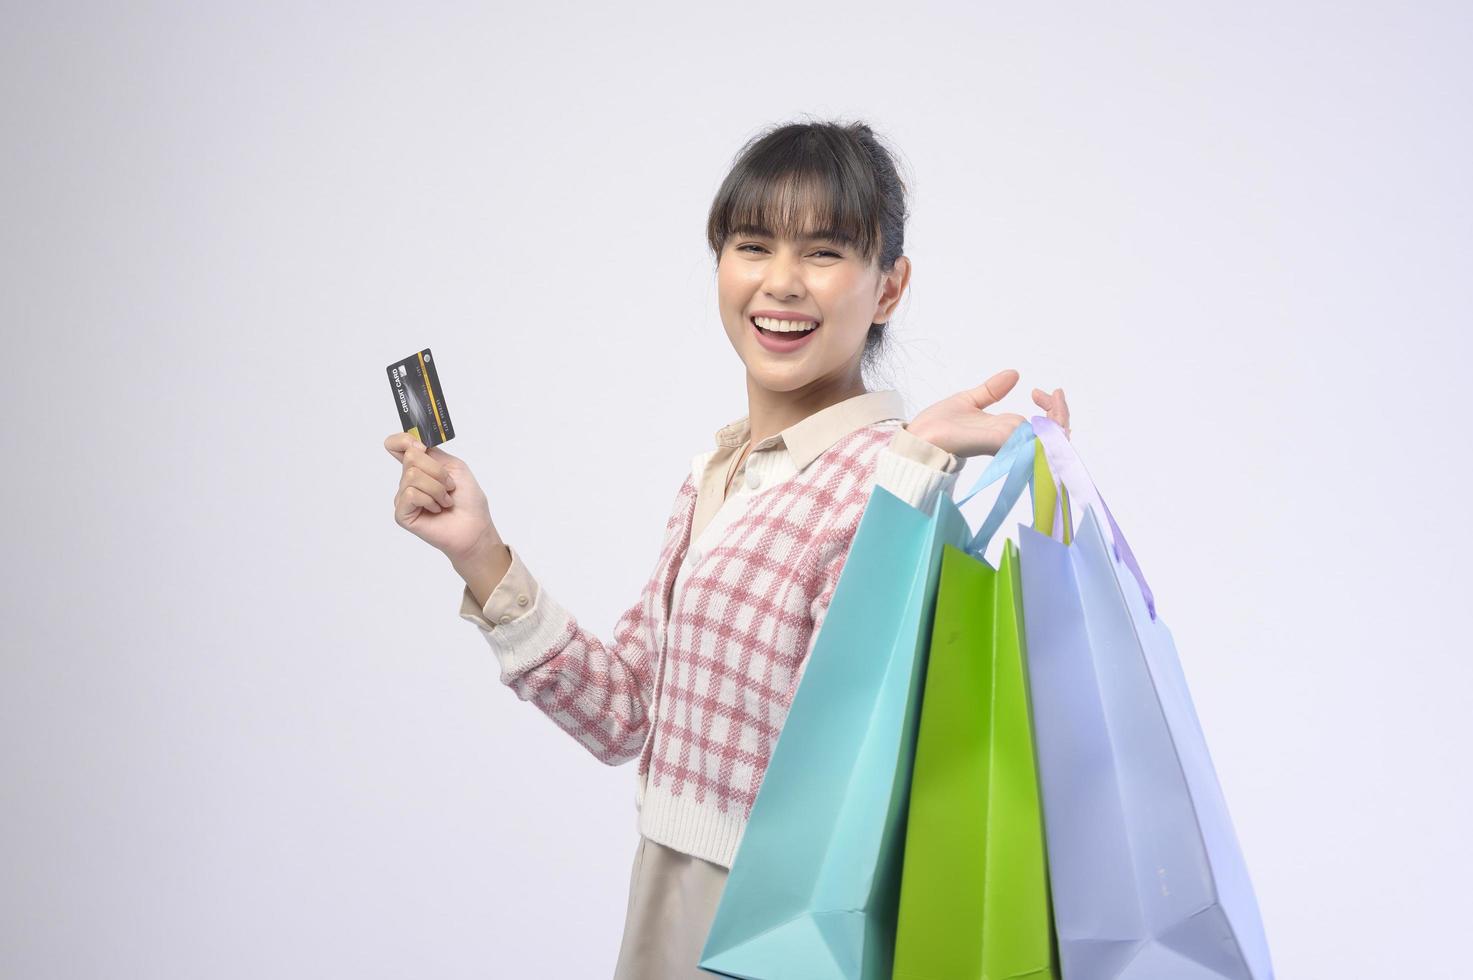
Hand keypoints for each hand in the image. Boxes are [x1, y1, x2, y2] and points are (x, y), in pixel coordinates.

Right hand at [384, 431, 501, 563]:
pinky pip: (410, 494)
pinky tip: (436, 510)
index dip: (404, 440)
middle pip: (410, 457)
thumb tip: (411, 441)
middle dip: (437, 470)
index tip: (422, 446)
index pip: (396, 445)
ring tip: (445, 501)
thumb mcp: (453, 466)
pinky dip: (429, 500)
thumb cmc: (468, 499)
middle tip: (449, 486)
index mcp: (419, 467)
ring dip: (437, 488)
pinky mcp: (402, 513)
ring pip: (412, 475)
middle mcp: (408, 481)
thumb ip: (431, 452)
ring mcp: (403, 497)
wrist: (474, 526)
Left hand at [906, 369, 1071, 458]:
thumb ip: (992, 390)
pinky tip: (1046, 414)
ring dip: (1060, 420)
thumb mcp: (971, 400)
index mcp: (1006, 430)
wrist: (921, 436)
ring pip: (1050, 441)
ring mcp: (1008, 442)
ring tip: (1054, 399)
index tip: (1038, 392)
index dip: (1052, 408)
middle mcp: (1011, 439)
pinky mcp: (1000, 441)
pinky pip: (1034, 442)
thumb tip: (1014, 374)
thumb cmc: (940, 425)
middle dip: (1062, 413)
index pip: (1042, 426)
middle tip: (1055, 394)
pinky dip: (1048, 431)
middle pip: (1053, 436)